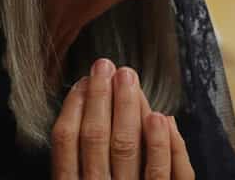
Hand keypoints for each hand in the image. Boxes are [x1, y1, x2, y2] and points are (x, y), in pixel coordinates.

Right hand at [51, 58, 194, 178]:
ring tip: (129, 78)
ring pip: (129, 149)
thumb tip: (77, 115)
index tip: (82, 81)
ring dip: (129, 109)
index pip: (67, 143)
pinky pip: (167, 176)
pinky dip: (166, 145)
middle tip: (106, 65)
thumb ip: (71, 166)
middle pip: (98, 139)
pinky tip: (161, 117)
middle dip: (102, 98)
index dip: (74, 107)